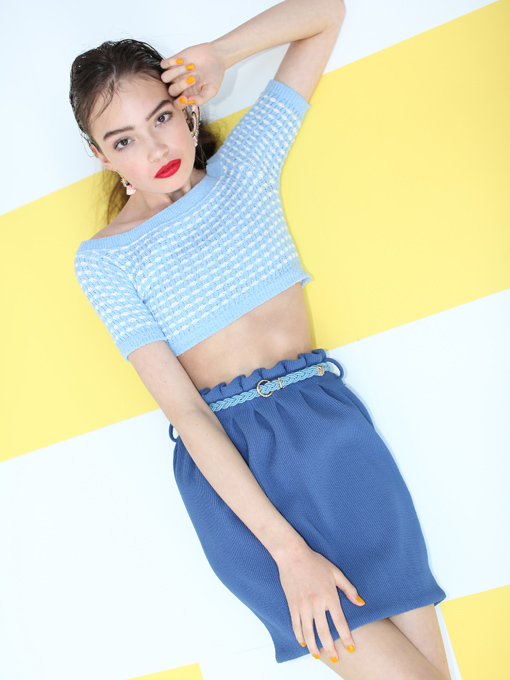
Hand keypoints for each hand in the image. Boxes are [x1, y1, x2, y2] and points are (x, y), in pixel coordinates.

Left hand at [159, 42, 225, 109]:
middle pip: (171, 91)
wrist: (215, 55)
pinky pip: (163, 64)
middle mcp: (180, 86)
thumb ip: (201, 99)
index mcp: (188, 95)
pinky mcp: (173, 62)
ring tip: (191, 66)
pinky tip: (182, 60)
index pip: (177, 105)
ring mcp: (175, 74)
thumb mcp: (212, 90)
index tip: (185, 98)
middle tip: (194, 78)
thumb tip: (189, 102)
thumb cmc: (214, 74)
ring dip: (177, 72)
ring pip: (165, 78)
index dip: (178, 103)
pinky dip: (171, 62)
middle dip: (181, 85)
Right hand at [276, 543, 364, 659]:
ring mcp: (303, 605)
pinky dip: (299, 636)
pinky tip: (303, 643)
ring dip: (313, 647)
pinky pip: (296, 625)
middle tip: (335, 658)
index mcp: (329, 596)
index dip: (346, 637)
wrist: (293, 555)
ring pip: (308, 632)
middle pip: (323, 632)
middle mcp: (316, 603)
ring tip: (318, 655)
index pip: (340, 622)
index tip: (350, 648)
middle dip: (330, 648)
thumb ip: (349, 589)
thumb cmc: (315, 562)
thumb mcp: (336, 573)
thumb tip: (361, 603)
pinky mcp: (292, 604)